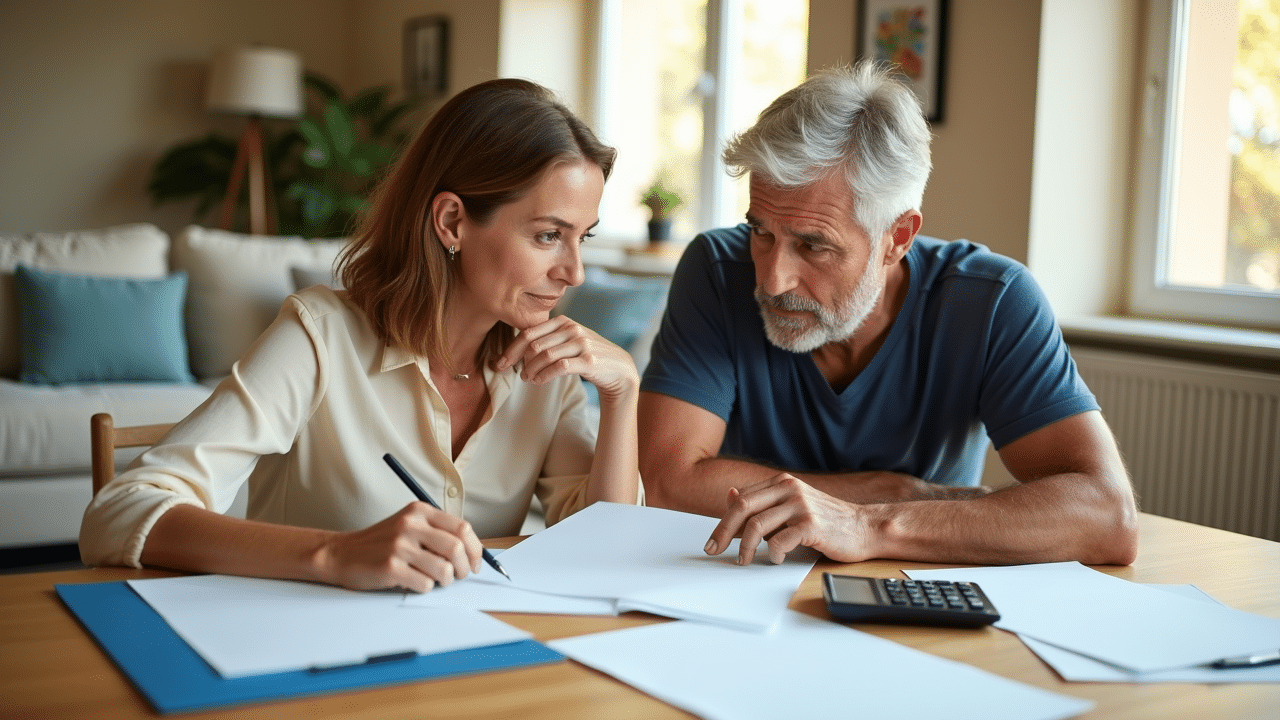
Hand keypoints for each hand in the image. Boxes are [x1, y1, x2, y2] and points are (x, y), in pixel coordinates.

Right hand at [317, 502, 483, 592]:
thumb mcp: (409, 525)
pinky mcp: (390, 567)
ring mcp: (399, 546)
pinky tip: (414, 582)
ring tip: (436, 580)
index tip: (475, 563)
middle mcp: (410, 524)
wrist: (341, 553)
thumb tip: (472, 553)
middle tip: (459, 576)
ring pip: (444, 569)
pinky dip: (425, 588)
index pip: (462, 528)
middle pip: (456, 548)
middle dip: (464, 568)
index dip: (475, 549)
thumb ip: (437, 532)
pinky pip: (425, 584)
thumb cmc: (381, 543)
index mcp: (419, 511)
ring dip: (446, 581)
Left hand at [497, 314, 638, 400]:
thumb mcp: (569, 340)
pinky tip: (538, 381)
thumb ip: (548, 339)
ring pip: (544, 356)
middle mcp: (572, 329)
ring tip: (527, 379)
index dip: (511, 349)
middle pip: (534, 345)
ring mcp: (582, 344)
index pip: (529, 333)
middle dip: (520, 362)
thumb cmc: (587, 355)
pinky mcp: (588, 360)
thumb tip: (517, 352)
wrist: (618, 368)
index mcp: (564, 321)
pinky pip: (558, 367)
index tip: (500, 363)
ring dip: (530, 370)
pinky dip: (543, 376)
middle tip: (517, 374)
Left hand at [704, 473, 877, 564]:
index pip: (741, 499)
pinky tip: (776, 559)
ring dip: (745, 547)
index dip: (723, 520)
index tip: (713, 539)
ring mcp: (801, 505)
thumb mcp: (792, 506)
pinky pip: (780, 540)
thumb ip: (763, 502)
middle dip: (723, 531)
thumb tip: (730, 496)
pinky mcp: (812, 524)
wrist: (864, 527)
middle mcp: (789, 488)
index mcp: (782, 482)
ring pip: (757, 525)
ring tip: (743, 560)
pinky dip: (773, 553)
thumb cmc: (827, 521)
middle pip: (743, 507)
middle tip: (713, 549)